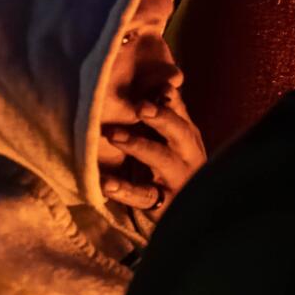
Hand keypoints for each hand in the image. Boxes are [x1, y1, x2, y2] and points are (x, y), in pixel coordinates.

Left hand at [96, 96, 205, 217]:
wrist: (186, 213)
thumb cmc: (172, 168)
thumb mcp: (173, 141)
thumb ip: (169, 114)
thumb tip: (166, 81)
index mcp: (188, 137)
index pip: (181, 113)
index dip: (171, 101)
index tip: (160, 89)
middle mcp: (188, 156)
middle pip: (179, 132)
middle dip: (162, 118)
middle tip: (141, 107)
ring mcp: (177, 179)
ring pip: (161, 159)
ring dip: (138, 145)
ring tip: (114, 134)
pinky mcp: (162, 204)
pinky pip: (143, 196)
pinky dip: (124, 189)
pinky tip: (106, 183)